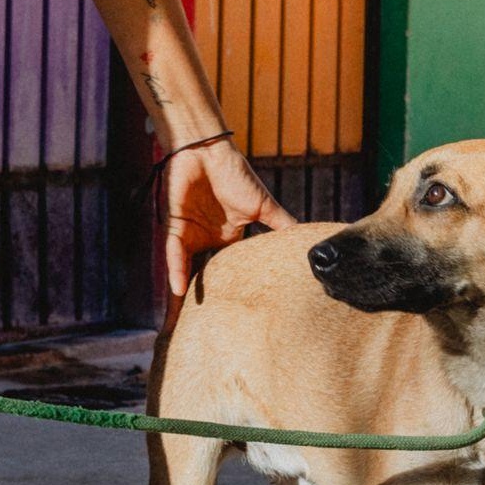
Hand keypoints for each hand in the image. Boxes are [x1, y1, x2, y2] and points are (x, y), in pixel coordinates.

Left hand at [162, 138, 294, 320]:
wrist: (208, 150)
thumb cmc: (236, 174)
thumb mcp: (264, 207)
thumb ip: (282, 226)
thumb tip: (310, 243)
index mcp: (230, 240)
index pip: (232, 272)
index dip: (233, 292)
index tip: (237, 318)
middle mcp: (209, 242)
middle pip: (205, 280)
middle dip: (202, 305)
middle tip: (203, 334)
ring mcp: (192, 236)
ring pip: (186, 273)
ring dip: (182, 298)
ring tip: (181, 326)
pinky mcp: (176, 227)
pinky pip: (175, 254)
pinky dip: (176, 271)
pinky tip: (178, 291)